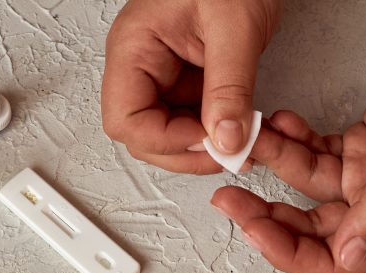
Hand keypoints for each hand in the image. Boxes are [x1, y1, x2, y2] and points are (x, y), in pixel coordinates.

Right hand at [102, 0, 281, 173]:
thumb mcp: (235, 27)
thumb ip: (229, 87)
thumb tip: (225, 141)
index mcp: (134, 49)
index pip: (126, 119)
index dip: (164, 140)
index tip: (207, 141)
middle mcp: (142, 66)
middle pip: (143, 135)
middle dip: (184, 151)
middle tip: (227, 153)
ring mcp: (164, 76)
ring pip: (169, 134)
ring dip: (201, 147)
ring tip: (238, 143)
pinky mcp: (188, 80)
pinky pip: (192, 120)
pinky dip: (214, 132)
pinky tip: (238, 130)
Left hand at [211, 12, 365, 272]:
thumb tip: (350, 256)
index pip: (336, 260)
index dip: (288, 251)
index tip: (251, 229)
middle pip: (311, 228)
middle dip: (265, 214)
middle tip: (229, 199)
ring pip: (305, 185)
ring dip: (276, 163)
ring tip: (251, 144)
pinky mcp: (358, 150)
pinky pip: (313, 153)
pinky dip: (294, 141)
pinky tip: (280, 127)